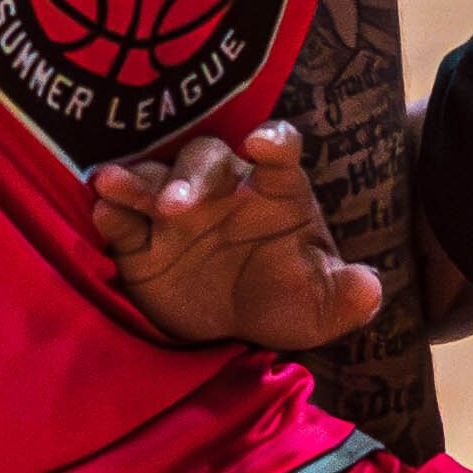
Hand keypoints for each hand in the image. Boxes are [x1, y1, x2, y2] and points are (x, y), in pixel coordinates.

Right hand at [83, 121, 388, 349]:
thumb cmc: (281, 300)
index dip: (273, 142)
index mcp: (276, 193)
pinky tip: (102, 212)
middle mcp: (223, 190)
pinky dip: (110, 213)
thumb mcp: (320, 308)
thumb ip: (346, 298)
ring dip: (136, 181)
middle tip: (177, 204)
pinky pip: (120, 219)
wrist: (229, 330)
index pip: (280, 152)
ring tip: (112, 185)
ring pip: (153, 178)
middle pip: (206, 159)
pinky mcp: (138, 242)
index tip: (262, 144)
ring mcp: (176, 212)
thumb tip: (370, 288)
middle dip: (191, 175)